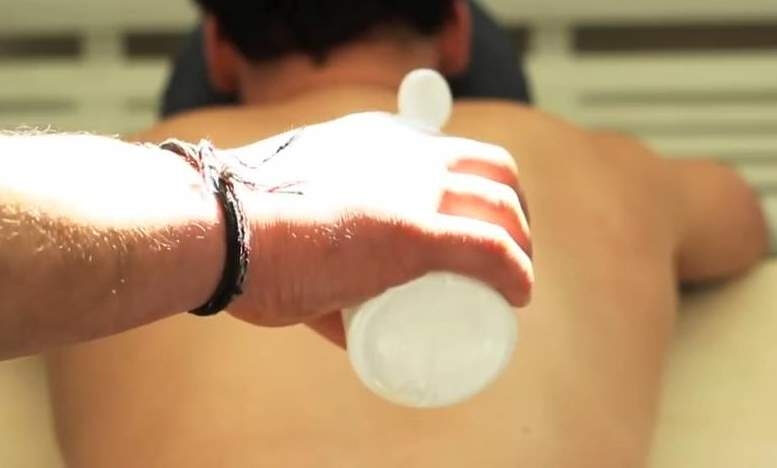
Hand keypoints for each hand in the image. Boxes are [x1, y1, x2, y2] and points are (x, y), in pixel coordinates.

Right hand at [221, 112, 531, 343]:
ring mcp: (414, 189)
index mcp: (382, 140)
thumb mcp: (296, 215)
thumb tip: (345, 318)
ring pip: (503, 210)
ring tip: (512, 286)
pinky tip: (520, 295)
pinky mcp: (414, 231)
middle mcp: (408, 153)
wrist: (217, 227)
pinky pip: (491, 248)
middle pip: (495, 176)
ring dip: (522, 247)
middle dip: (513, 215)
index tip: (481, 232)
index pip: (459, 154)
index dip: (483, 192)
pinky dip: (516, 272)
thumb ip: (319, 252)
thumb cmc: (245, 228)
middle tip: (502, 262)